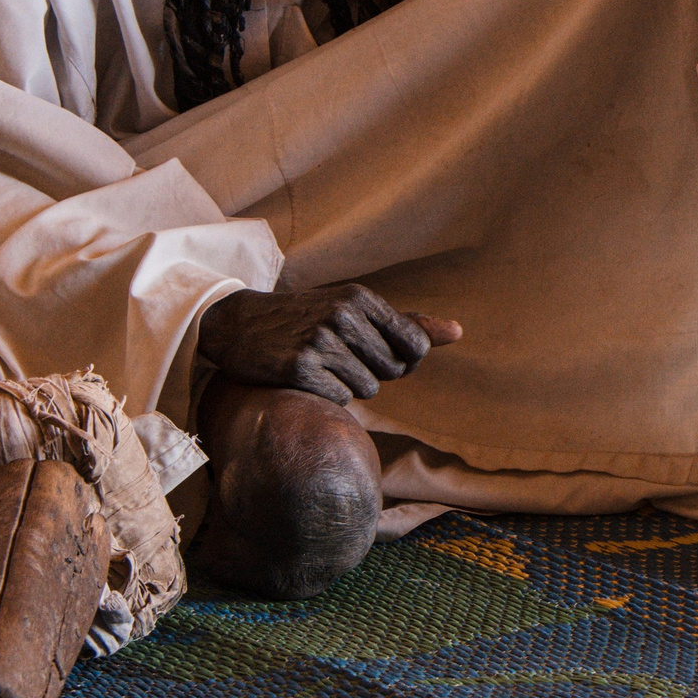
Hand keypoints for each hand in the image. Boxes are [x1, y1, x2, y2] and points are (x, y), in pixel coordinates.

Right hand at [196, 283, 458, 402]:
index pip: (416, 345)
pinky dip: (328, 395)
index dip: (406, 360)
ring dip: (349, 385)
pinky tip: (306, 377)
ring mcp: (320, 341)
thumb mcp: (353, 310)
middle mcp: (342, 316)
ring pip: (368, 388)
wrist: (238, 324)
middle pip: (393, 370)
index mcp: (360, 298)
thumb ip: (406, 324)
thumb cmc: (306, 318)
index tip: (382, 356)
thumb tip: (459, 332)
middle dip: (373, 371)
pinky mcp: (299, 368)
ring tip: (321, 364)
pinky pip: (340, 399)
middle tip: (341, 357)